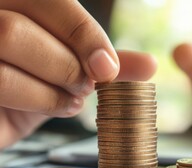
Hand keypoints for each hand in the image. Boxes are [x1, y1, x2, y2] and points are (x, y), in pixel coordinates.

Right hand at [0, 0, 156, 148]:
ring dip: (53, 82)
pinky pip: (0, 79)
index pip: (50, 2)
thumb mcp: (70, 70)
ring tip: (71, 99)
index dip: (85, 34)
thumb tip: (150, 64)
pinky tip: (55, 106)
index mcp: (16, 6)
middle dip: (67, 64)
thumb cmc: (34, 89)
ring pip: (8, 42)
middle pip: (22, 27)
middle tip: (86, 86)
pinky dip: (39, 99)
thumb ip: (104, 62)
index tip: (108, 68)